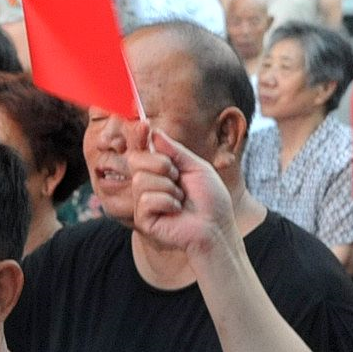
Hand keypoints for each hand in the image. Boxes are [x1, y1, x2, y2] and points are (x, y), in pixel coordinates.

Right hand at [129, 128, 236, 257]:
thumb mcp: (197, 167)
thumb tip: (154, 132)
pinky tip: (176, 211)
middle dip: (161, 164)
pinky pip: (146, 199)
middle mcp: (148, 184)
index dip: (139, 136)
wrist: (216, 227)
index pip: (141, 149)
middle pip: (136, 160)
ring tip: (180, 198)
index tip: (144, 124)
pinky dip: (167, 202)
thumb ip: (175, 150)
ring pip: (141, 180)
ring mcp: (143, 202)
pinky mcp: (143, 219)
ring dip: (168, 187)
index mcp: (159, 170)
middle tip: (178, 177)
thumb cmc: (211, 200)